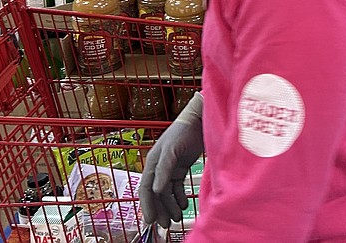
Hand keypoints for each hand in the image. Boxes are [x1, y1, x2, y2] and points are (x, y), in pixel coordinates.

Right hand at [140, 94, 204, 228]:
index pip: (146, 188)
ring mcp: (170, 167)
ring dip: (170, 205)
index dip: (147, 205)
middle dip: (160, 209)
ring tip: (177, 218)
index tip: (151, 221)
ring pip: (167, 192)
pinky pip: (176, 186)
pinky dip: (179, 197)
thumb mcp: (172, 150)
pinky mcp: (181, 166)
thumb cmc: (183, 131)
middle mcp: (159, 166)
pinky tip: (184, 205)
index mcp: (152, 162)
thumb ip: (164, 170)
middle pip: (156, 193)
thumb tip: (156, 190)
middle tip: (166, 224)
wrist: (199, 119)